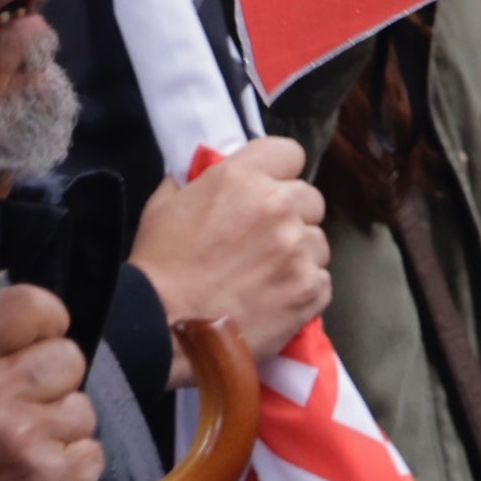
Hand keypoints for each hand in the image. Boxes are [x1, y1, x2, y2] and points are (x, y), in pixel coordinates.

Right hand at [0, 252, 105, 480]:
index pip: (34, 304)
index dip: (43, 321)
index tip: (32, 340)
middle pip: (68, 358)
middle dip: (50, 382)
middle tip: (14, 407)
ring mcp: (21, 440)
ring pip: (82, 409)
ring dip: (58, 430)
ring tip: (14, 449)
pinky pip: (91, 454)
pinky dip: (68, 469)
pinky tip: (29, 477)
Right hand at [136, 137, 330, 369]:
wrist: (161, 328)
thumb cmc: (158, 268)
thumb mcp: (162, 208)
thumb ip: (192, 184)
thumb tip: (200, 177)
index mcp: (242, 178)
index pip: (289, 153)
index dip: (279, 172)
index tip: (269, 189)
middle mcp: (278, 206)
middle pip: (310, 198)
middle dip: (292, 214)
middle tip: (265, 239)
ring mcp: (298, 248)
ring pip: (317, 242)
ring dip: (299, 254)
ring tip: (266, 276)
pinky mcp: (310, 288)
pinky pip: (322, 280)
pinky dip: (304, 290)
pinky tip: (275, 300)